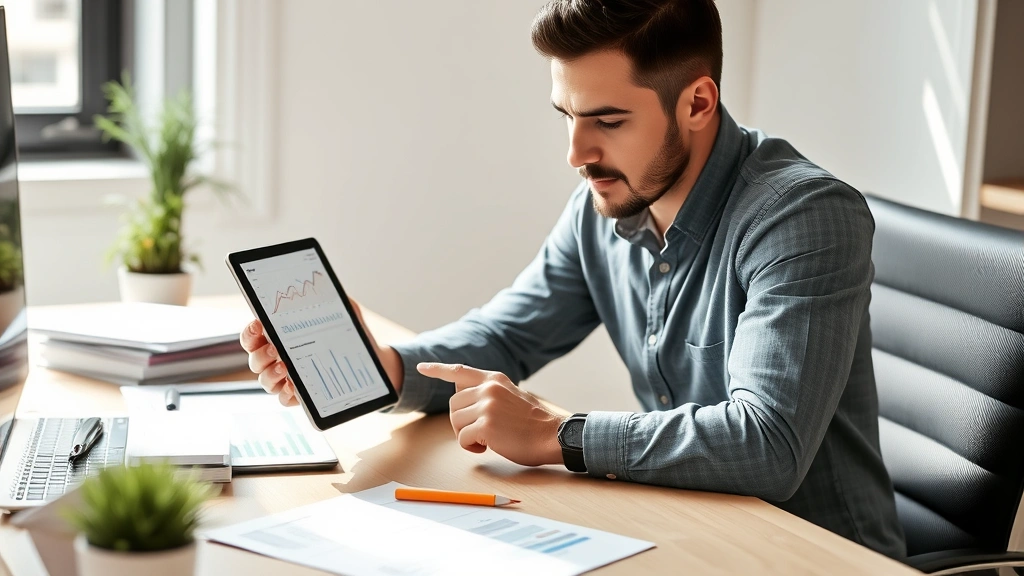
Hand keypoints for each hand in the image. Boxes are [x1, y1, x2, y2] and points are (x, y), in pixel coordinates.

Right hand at [239, 298, 403, 406]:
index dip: (250, 332)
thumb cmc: (348, 332)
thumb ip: (333, 299)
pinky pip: (283, 399)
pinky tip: (294, 387)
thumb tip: (329, 287)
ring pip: (264, 381)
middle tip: (275, 349)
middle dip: (260, 355)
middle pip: (255, 360)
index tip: (258, 325)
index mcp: (280, 336)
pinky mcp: (299, 395)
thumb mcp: (343, 312)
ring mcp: (286, 378)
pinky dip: (285, 394)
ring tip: (285, 367)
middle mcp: (277, 358)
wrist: (371, 360)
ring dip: (270, 375)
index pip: (253, 336)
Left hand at [417, 363, 563, 466]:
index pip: (459, 371)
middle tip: (479, 432)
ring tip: (486, 440)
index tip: (421, 367)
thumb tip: (464, 397)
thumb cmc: (532, 423)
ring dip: (466, 435)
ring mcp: (487, 405)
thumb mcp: (510, 395)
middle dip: (461, 422)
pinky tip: (487, 448)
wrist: (553, 435)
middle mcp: (489, 388)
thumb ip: (488, 393)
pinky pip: (462, 438)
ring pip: (455, 421)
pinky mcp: (486, 425)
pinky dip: (470, 447)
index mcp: (494, 379)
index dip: (437, 369)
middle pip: (453, 404)